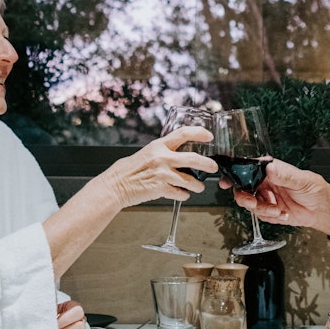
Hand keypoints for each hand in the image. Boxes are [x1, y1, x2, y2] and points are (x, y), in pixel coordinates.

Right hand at [98, 124, 215, 208]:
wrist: (116, 185)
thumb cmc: (129, 169)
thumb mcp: (147, 153)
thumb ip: (163, 152)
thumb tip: (179, 153)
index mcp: (159, 145)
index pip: (183, 133)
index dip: (199, 133)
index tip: (209, 135)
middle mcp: (162, 158)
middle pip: (193, 159)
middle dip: (208, 164)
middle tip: (213, 167)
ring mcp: (162, 174)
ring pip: (190, 180)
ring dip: (197, 185)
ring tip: (198, 187)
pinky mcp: (160, 189)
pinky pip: (180, 193)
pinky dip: (184, 195)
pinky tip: (182, 194)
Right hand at [229, 159, 329, 233]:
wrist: (324, 211)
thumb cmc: (316, 190)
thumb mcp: (301, 180)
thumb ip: (284, 175)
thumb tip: (269, 167)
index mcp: (271, 171)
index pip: (248, 169)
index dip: (235, 174)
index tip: (228, 181)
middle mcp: (266, 183)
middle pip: (243, 189)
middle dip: (245, 198)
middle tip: (253, 204)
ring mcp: (267, 198)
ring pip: (251, 204)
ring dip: (262, 210)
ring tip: (277, 211)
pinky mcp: (270, 212)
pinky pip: (262, 216)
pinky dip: (271, 217)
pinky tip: (284, 215)